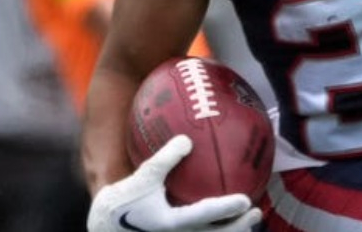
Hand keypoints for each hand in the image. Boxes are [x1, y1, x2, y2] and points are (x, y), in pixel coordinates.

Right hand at [87, 135, 262, 231]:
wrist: (105, 227)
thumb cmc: (124, 202)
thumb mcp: (142, 177)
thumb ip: (164, 159)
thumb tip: (186, 139)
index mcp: (170, 223)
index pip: (205, 216)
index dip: (227, 209)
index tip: (247, 200)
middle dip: (239, 227)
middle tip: (256, 212)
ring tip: (249, 221)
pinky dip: (217, 230)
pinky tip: (226, 222)